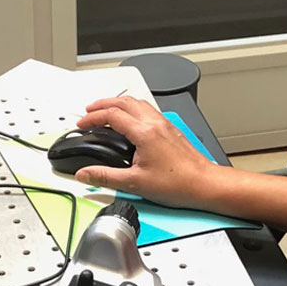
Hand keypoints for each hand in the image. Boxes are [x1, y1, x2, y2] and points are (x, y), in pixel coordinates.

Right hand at [72, 96, 226, 210]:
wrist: (204, 184)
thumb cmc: (179, 183)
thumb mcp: (135, 183)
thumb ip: (106, 177)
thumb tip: (85, 174)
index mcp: (144, 132)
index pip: (112, 115)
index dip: (92, 117)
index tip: (82, 124)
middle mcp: (155, 123)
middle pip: (124, 101)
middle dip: (103, 104)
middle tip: (89, 111)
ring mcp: (164, 124)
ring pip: (137, 102)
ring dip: (118, 103)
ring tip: (106, 111)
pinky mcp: (170, 130)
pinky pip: (148, 110)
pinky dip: (133, 109)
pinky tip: (130, 119)